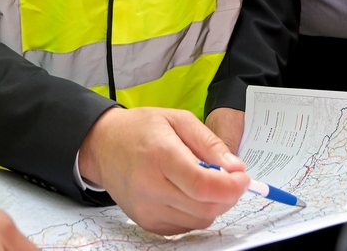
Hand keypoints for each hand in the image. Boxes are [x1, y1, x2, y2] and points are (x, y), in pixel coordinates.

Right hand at [76, 106, 248, 234]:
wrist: (103, 146)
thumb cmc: (140, 129)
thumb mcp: (178, 120)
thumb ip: (210, 144)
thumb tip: (236, 168)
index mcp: (160, 156)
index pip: (203, 185)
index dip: (231, 186)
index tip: (242, 178)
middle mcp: (151, 187)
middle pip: (206, 207)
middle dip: (227, 195)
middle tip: (229, 178)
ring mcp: (147, 209)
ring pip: (199, 220)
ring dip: (213, 204)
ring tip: (204, 182)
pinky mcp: (147, 222)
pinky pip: (186, 227)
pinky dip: (196, 213)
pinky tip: (188, 193)